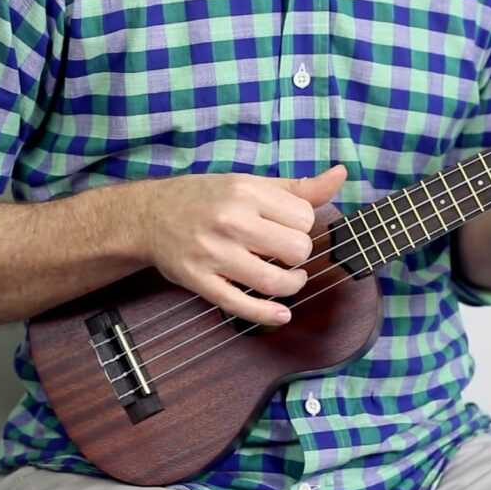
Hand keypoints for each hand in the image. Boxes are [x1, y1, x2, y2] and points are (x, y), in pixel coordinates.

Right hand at [130, 166, 347, 324]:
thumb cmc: (207, 198)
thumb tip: (341, 175)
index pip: (305, 218)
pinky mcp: (200, 281)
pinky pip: (241, 306)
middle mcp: (231, 221)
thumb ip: (299, 188)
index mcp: (246, 191)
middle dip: (298, 255)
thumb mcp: (251, 183)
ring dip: (292, 285)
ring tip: (290, 279)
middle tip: (285, 252)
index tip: (288, 228)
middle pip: (297, 250)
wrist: (150, 215)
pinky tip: (281, 314)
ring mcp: (214, 254)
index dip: (303, 227)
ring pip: (275, 281)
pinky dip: (268, 314)